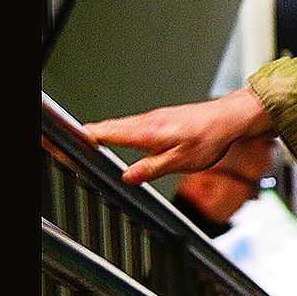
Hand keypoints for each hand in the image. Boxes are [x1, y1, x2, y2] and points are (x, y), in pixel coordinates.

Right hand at [84, 88, 274, 185]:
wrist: (228, 119)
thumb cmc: (210, 138)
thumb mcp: (181, 161)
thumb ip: (152, 169)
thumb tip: (128, 177)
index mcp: (148, 132)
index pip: (107, 132)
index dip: (85, 137)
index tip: (68, 141)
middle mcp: (147, 121)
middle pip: (107, 127)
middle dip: (86, 134)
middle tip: (67, 141)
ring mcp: (153, 118)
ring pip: (120, 125)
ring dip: (102, 132)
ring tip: (86, 141)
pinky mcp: (160, 119)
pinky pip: (132, 124)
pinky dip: (118, 130)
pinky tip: (118, 137)